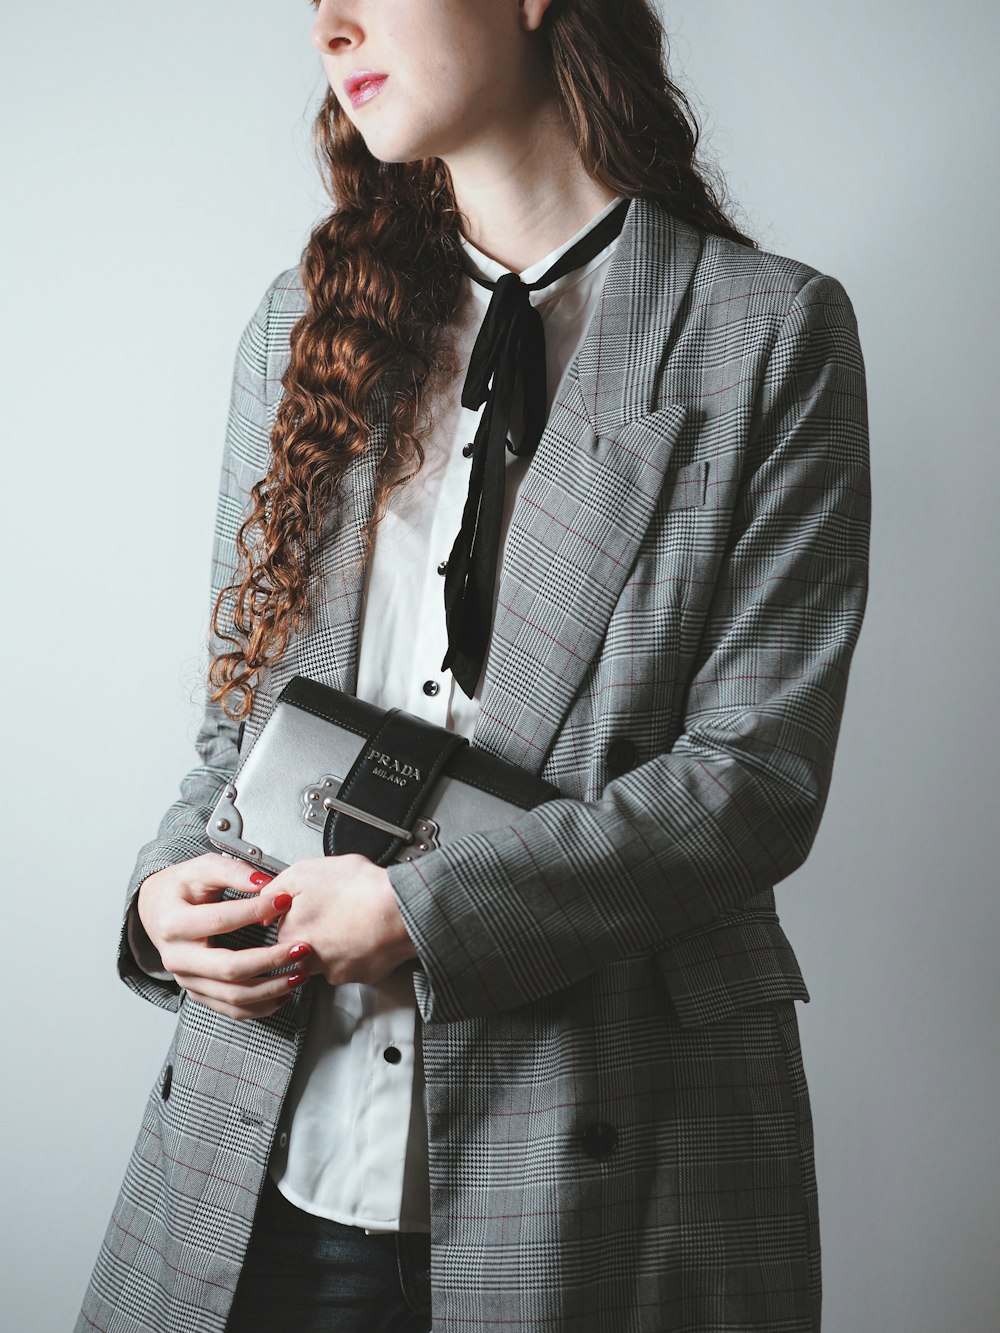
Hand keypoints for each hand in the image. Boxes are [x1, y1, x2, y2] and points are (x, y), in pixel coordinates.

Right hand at [137, 853, 312, 1019]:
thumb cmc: (181, 888)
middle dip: (270, 960)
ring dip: (271, 988)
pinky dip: (260, 1006)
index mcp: (173, 923)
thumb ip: (232, 871)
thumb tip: (264, 884)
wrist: (156, 911)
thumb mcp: (200, 869)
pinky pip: (231, 1009)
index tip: (285, 900)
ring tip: (299, 973)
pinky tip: (283, 993)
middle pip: (228, 968)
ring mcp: (187, 980)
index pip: (220, 920)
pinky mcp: (198, 993)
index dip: (255, 911)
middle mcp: (177, 958)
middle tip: (301, 948)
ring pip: (232, 996)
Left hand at [271, 855, 416, 986]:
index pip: (281, 928)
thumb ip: (277, 887)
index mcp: (291, 932)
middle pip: (302, 947)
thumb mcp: (305, 871)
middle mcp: (308, 959)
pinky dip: (359, 951)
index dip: (296, 912)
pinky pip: (354, 965)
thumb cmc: (359, 888)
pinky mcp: (361, 976)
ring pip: (327, 959)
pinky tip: (367, 932)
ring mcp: (336, 971)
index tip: (310, 906)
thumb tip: (264, 899)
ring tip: (353, 920)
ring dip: (336, 943)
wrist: (400, 909)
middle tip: (334, 911)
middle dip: (315, 931)